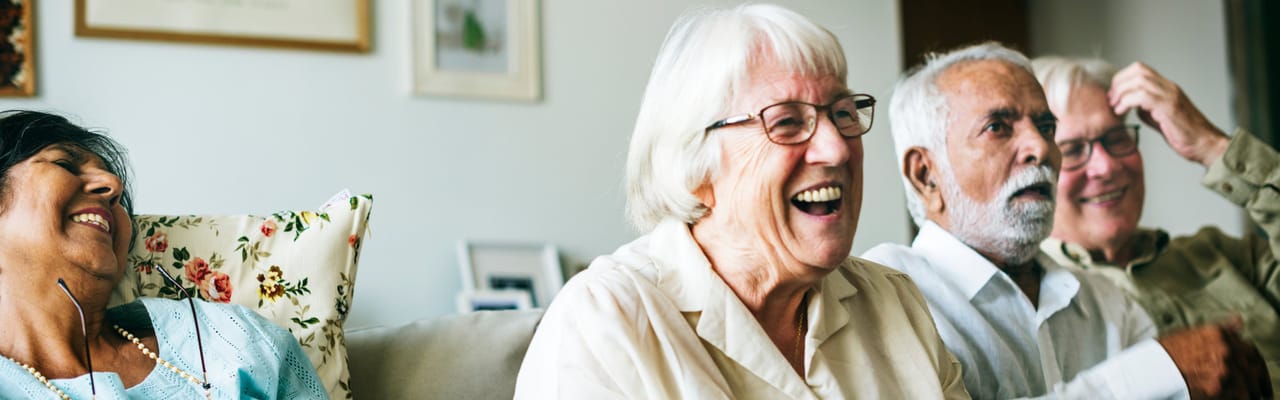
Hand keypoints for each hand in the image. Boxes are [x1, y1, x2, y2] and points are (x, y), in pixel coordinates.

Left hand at [1109, 62, 1229, 166]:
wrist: (1206, 145)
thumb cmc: (1186, 135)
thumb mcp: (1160, 118)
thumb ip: (1146, 108)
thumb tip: (1131, 105)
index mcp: (1167, 88)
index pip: (1141, 69)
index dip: (1122, 78)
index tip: (1114, 95)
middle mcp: (1169, 87)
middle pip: (1138, 69)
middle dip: (1119, 82)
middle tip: (1111, 100)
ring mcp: (1170, 95)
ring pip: (1139, 80)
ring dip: (1121, 92)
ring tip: (1115, 107)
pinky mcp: (1169, 107)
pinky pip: (1142, 96)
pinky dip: (1126, 102)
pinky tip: (1122, 112)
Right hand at [1157, 320, 1271, 398]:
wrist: (1152, 367)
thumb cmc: (1169, 350)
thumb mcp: (1195, 333)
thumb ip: (1222, 330)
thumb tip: (1239, 320)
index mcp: (1220, 335)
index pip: (1250, 350)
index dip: (1258, 364)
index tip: (1259, 372)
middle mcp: (1224, 350)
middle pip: (1252, 369)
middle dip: (1259, 381)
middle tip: (1262, 391)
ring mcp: (1222, 370)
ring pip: (1247, 386)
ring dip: (1250, 393)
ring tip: (1250, 397)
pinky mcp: (1216, 388)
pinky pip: (1235, 396)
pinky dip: (1237, 398)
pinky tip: (1234, 399)